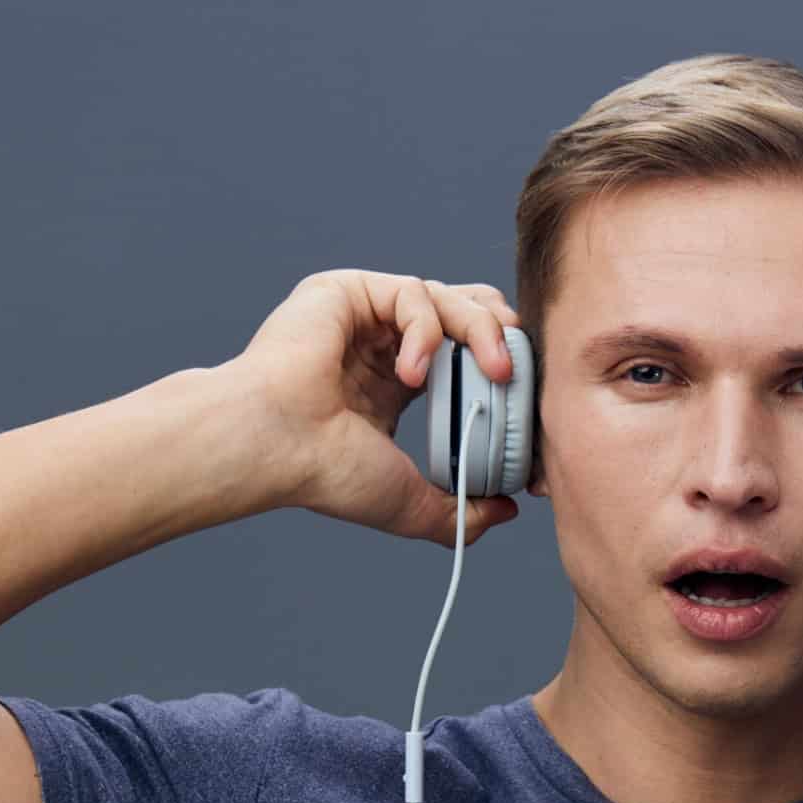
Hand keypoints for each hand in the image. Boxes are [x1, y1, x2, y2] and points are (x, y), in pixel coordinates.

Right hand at [218, 269, 526, 548]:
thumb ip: (458, 512)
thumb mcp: (410, 501)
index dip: (505, 368)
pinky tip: (411, 373)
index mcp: (397, 381)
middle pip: (469, 311)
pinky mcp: (350, 290)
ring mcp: (367, 314)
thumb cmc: (324, 473)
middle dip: (506, 335)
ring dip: (483, 331)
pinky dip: (428, 330)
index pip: (469, 354)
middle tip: (521, 372)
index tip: (528, 401)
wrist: (274, 447)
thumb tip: (504, 512)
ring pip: (451, 296)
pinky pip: (414, 293)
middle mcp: (384, 342)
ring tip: (494, 371)